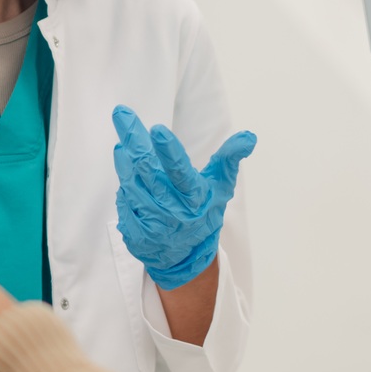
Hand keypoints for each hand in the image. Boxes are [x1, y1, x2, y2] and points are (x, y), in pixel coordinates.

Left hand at [112, 107, 255, 289]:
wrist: (187, 256)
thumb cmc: (204, 213)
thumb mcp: (221, 187)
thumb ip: (229, 160)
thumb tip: (248, 137)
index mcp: (194, 197)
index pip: (180, 172)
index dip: (169, 151)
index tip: (157, 129)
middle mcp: (172, 210)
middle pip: (148, 172)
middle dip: (134, 141)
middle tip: (123, 115)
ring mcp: (152, 224)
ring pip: (132, 185)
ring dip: (125, 162)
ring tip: (122, 145)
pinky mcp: (136, 234)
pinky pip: (124, 204)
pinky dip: (123, 189)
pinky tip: (124, 174)